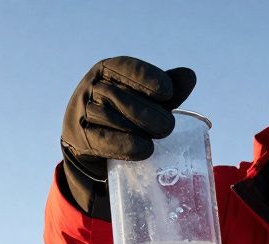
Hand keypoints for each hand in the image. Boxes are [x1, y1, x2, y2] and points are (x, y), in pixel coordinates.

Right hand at [59, 57, 195, 216]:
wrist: (91, 144)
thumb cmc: (123, 114)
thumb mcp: (145, 99)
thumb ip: (167, 90)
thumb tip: (190, 76)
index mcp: (105, 70)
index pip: (122, 67)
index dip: (145, 78)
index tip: (168, 92)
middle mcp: (89, 88)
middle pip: (116, 95)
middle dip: (147, 110)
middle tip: (169, 125)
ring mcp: (80, 113)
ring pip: (108, 117)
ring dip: (138, 127)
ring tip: (162, 135)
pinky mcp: (78, 139)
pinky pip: (100, 141)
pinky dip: (124, 145)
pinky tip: (145, 149)